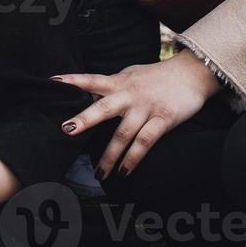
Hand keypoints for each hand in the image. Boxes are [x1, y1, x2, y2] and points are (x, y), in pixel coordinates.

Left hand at [54, 50, 222, 177]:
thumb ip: (113, 85)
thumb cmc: (158, 76)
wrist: (192, 72)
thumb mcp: (131, 75)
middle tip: (67, 130)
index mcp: (119, 82)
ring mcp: (146, 107)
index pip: (91, 79)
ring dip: (110, 155)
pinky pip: (145, 142)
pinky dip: (133, 158)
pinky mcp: (163, 119)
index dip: (72, 80)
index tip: (52, 82)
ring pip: (123, 133)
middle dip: (85, 119)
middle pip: (103, 107)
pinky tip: (125, 172)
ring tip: (99, 173)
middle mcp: (130, 94)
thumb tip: (91, 92)